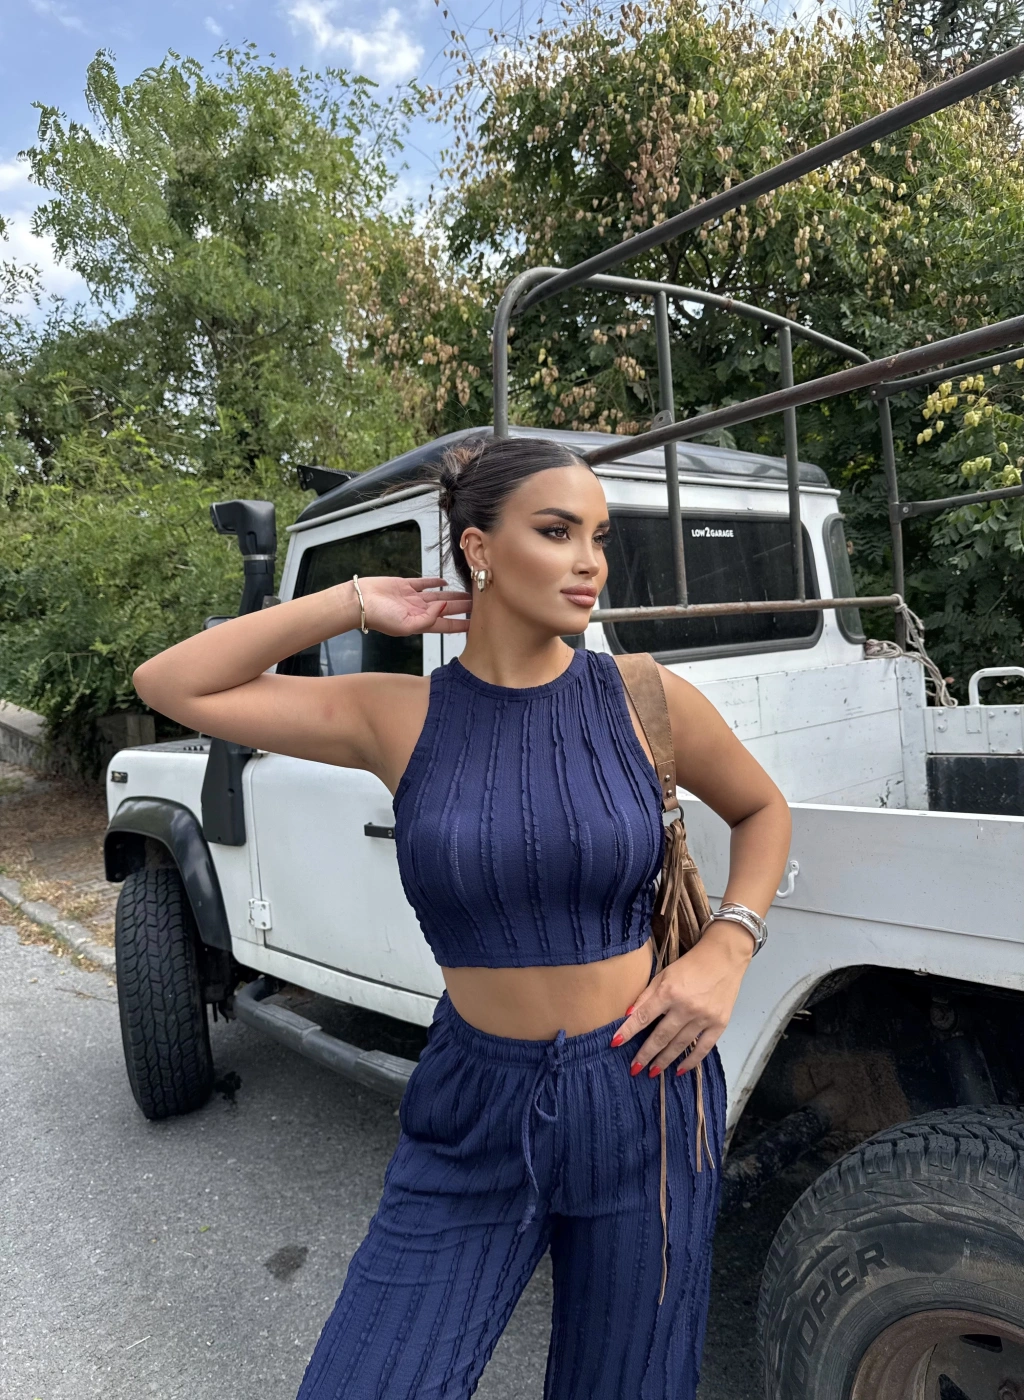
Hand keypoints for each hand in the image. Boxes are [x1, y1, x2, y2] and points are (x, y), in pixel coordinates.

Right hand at [351, 576, 471, 636]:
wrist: (360, 601)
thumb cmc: (380, 617)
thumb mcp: (406, 625)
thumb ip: (428, 619)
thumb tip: (444, 608)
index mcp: (420, 623)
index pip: (446, 625)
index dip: (461, 625)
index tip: (478, 624)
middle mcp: (419, 611)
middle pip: (446, 610)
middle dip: (463, 608)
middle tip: (479, 604)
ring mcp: (413, 598)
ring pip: (439, 596)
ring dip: (453, 596)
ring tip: (469, 594)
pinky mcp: (406, 585)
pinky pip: (424, 583)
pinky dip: (435, 582)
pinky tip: (445, 582)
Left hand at [608, 921, 753, 1077]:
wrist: (724, 958)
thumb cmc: (691, 964)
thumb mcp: (664, 974)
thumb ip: (646, 995)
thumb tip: (628, 1014)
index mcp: (669, 991)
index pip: (643, 1017)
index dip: (628, 1031)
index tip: (615, 1043)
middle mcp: (686, 1007)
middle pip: (661, 1036)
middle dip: (646, 1054)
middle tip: (634, 1068)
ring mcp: (704, 1017)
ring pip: (679, 1045)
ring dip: (664, 1061)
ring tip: (651, 1072)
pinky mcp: (719, 1024)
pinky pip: (703, 1048)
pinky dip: (691, 1061)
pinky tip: (679, 1070)